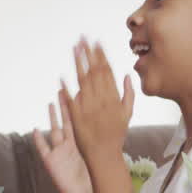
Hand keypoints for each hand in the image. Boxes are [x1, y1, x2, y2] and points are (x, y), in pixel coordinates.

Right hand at [32, 81, 94, 192]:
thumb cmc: (92, 180)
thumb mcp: (96, 158)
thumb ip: (100, 143)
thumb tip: (114, 127)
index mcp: (80, 143)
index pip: (80, 121)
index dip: (79, 108)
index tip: (80, 91)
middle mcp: (69, 145)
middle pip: (66, 122)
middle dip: (64, 107)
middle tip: (62, 89)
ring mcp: (59, 152)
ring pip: (55, 131)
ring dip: (52, 118)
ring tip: (50, 103)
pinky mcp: (51, 162)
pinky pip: (43, 149)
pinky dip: (38, 140)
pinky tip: (35, 130)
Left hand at [69, 38, 133, 168]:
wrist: (105, 154)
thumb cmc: (116, 134)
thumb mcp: (127, 113)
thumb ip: (128, 93)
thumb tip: (126, 75)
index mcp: (114, 97)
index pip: (107, 71)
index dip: (101, 56)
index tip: (96, 42)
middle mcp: (102, 100)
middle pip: (94, 72)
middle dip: (88, 54)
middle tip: (83, 38)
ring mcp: (89, 108)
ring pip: (83, 82)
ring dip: (78, 64)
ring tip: (74, 49)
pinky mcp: (77, 117)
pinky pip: (72, 101)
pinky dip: (67, 89)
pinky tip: (62, 76)